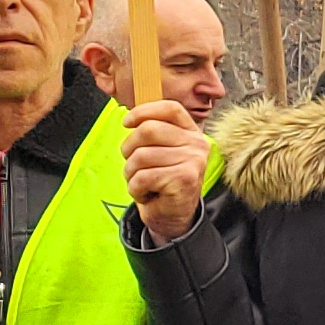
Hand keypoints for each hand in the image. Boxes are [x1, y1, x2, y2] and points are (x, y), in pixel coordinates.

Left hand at [119, 97, 206, 242]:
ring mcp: (192, 162)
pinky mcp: (183, 180)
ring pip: (140, 156)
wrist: (173, 214)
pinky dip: (136, 189)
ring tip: (142, 181)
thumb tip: (130, 117)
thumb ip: (153, 131)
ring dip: (131, 173)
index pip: (170, 109)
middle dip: (129, 148)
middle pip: (148, 130)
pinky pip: (143, 177)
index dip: (144, 111)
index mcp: (191, 133)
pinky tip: (147, 193)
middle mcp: (196, 145)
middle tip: (134, 164)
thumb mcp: (161, 151)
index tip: (127, 123)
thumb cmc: (162, 180)